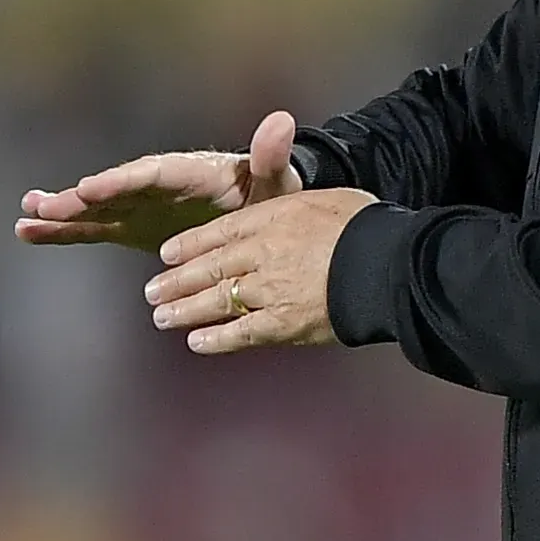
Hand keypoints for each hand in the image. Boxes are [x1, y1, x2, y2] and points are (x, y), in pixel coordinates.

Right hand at [15, 110, 303, 253]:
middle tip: (44, 205)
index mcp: (190, 171)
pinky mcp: (132, 227)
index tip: (90, 187)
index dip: (120, 181)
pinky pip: (94, 228)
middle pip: (115, 190)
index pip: (151, 174)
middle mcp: (157, 185)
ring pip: (96, 208)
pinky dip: (64, 231)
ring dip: (63, 212)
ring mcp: (141, 206)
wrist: (260, 212)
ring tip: (27, 217)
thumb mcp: (275, 181)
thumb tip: (282, 121)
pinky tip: (28, 230)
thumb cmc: (270, 195)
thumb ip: (270, 157)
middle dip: (80, 199)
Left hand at [143, 188, 376, 353]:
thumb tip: (281, 213)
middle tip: (152, 291)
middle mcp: (261, 253)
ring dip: (185, 310)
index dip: (190, 244)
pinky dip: (215, 339)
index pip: (219, 232)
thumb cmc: (364, 225)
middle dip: (177, 281)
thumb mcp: (324, 198)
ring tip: (162, 317)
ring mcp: (268, 290)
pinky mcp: (282, 324)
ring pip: (216, 301)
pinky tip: (196, 342)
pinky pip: (240, 334)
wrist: (387, 263)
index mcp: (271, 218)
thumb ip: (292, 204)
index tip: (167, 254)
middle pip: (209, 268)